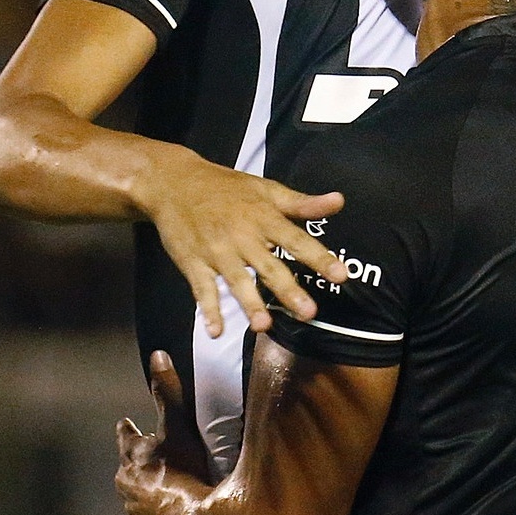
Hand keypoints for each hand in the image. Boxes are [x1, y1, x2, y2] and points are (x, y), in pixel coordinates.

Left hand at [116, 351, 211, 514]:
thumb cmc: (184, 468)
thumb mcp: (178, 423)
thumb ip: (167, 389)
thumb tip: (156, 353)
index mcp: (133, 455)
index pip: (125, 435)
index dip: (126, 428)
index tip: (124, 421)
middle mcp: (128, 482)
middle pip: (124, 466)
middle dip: (130, 460)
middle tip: (137, 455)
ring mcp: (135, 509)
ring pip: (130, 496)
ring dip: (136, 490)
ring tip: (143, 488)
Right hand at [142, 151, 347, 336]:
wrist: (174, 183)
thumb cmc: (227, 187)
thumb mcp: (266, 189)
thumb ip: (302, 203)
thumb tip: (339, 201)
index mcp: (264, 218)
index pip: (298, 241)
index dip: (320, 258)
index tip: (341, 276)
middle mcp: (242, 237)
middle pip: (270, 267)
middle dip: (289, 290)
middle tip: (309, 312)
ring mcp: (217, 252)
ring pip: (237, 282)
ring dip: (250, 304)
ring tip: (264, 326)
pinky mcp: (194, 263)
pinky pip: (203, 290)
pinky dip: (208, 310)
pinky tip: (216, 331)